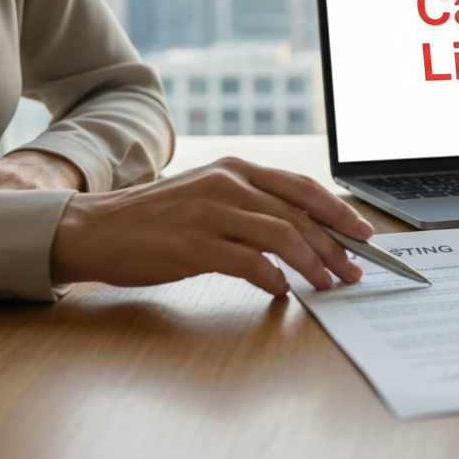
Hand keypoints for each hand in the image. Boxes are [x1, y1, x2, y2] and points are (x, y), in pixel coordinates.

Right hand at [50, 157, 374, 295]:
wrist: (95, 229)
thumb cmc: (155, 219)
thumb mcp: (209, 195)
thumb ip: (252, 204)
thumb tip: (303, 231)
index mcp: (235, 168)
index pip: (303, 187)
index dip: (339, 211)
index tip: (364, 234)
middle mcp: (227, 183)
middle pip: (299, 214)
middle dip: (334, 246)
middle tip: (352, 271)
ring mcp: (210, 213)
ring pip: (282, 236)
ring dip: (312, 264)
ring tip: (326, 284)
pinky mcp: (194, 245)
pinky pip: (248, 263)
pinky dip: (271, 278)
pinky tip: (280, 290)